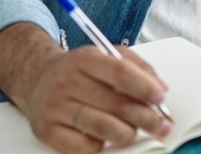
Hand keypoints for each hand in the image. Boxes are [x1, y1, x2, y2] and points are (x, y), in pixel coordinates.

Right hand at [0, 24, 171, 153]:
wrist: (39, 80)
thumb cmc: (81, 71)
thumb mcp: (107, 56)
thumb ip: (137, 67)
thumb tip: (160, 89)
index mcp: (85, 58)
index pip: (120, 73)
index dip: (145, 87)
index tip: (161, 98)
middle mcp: (67, 81)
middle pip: (116, 104)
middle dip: (146, 117)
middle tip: (160, 124)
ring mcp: (55, 107)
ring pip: (103, 128)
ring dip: (127, 133)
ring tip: (133, 131)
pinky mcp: (47, 130)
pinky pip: (85, 146)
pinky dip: (101, 145)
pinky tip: (104, 137)